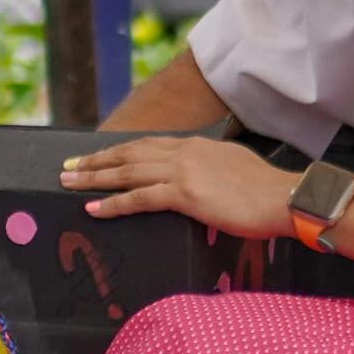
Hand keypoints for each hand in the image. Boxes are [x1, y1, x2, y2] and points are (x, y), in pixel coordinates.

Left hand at [60, 136, 300, 239]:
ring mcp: (183, 171)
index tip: (96, 157)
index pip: (147, 145)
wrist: (285, 198)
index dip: (118, 151)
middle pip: (129, 154)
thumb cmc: (265, 192)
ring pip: (127, 172)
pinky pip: (139, 198)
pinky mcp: (185, 193)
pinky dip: (113, 204)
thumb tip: (198, 182)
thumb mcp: (233, 168)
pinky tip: (93, 208)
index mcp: (195, 145)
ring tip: (68, 184)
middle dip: (96, 161)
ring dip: (94, 178)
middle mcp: (185, 152)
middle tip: (68, 168)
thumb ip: (209, 169)